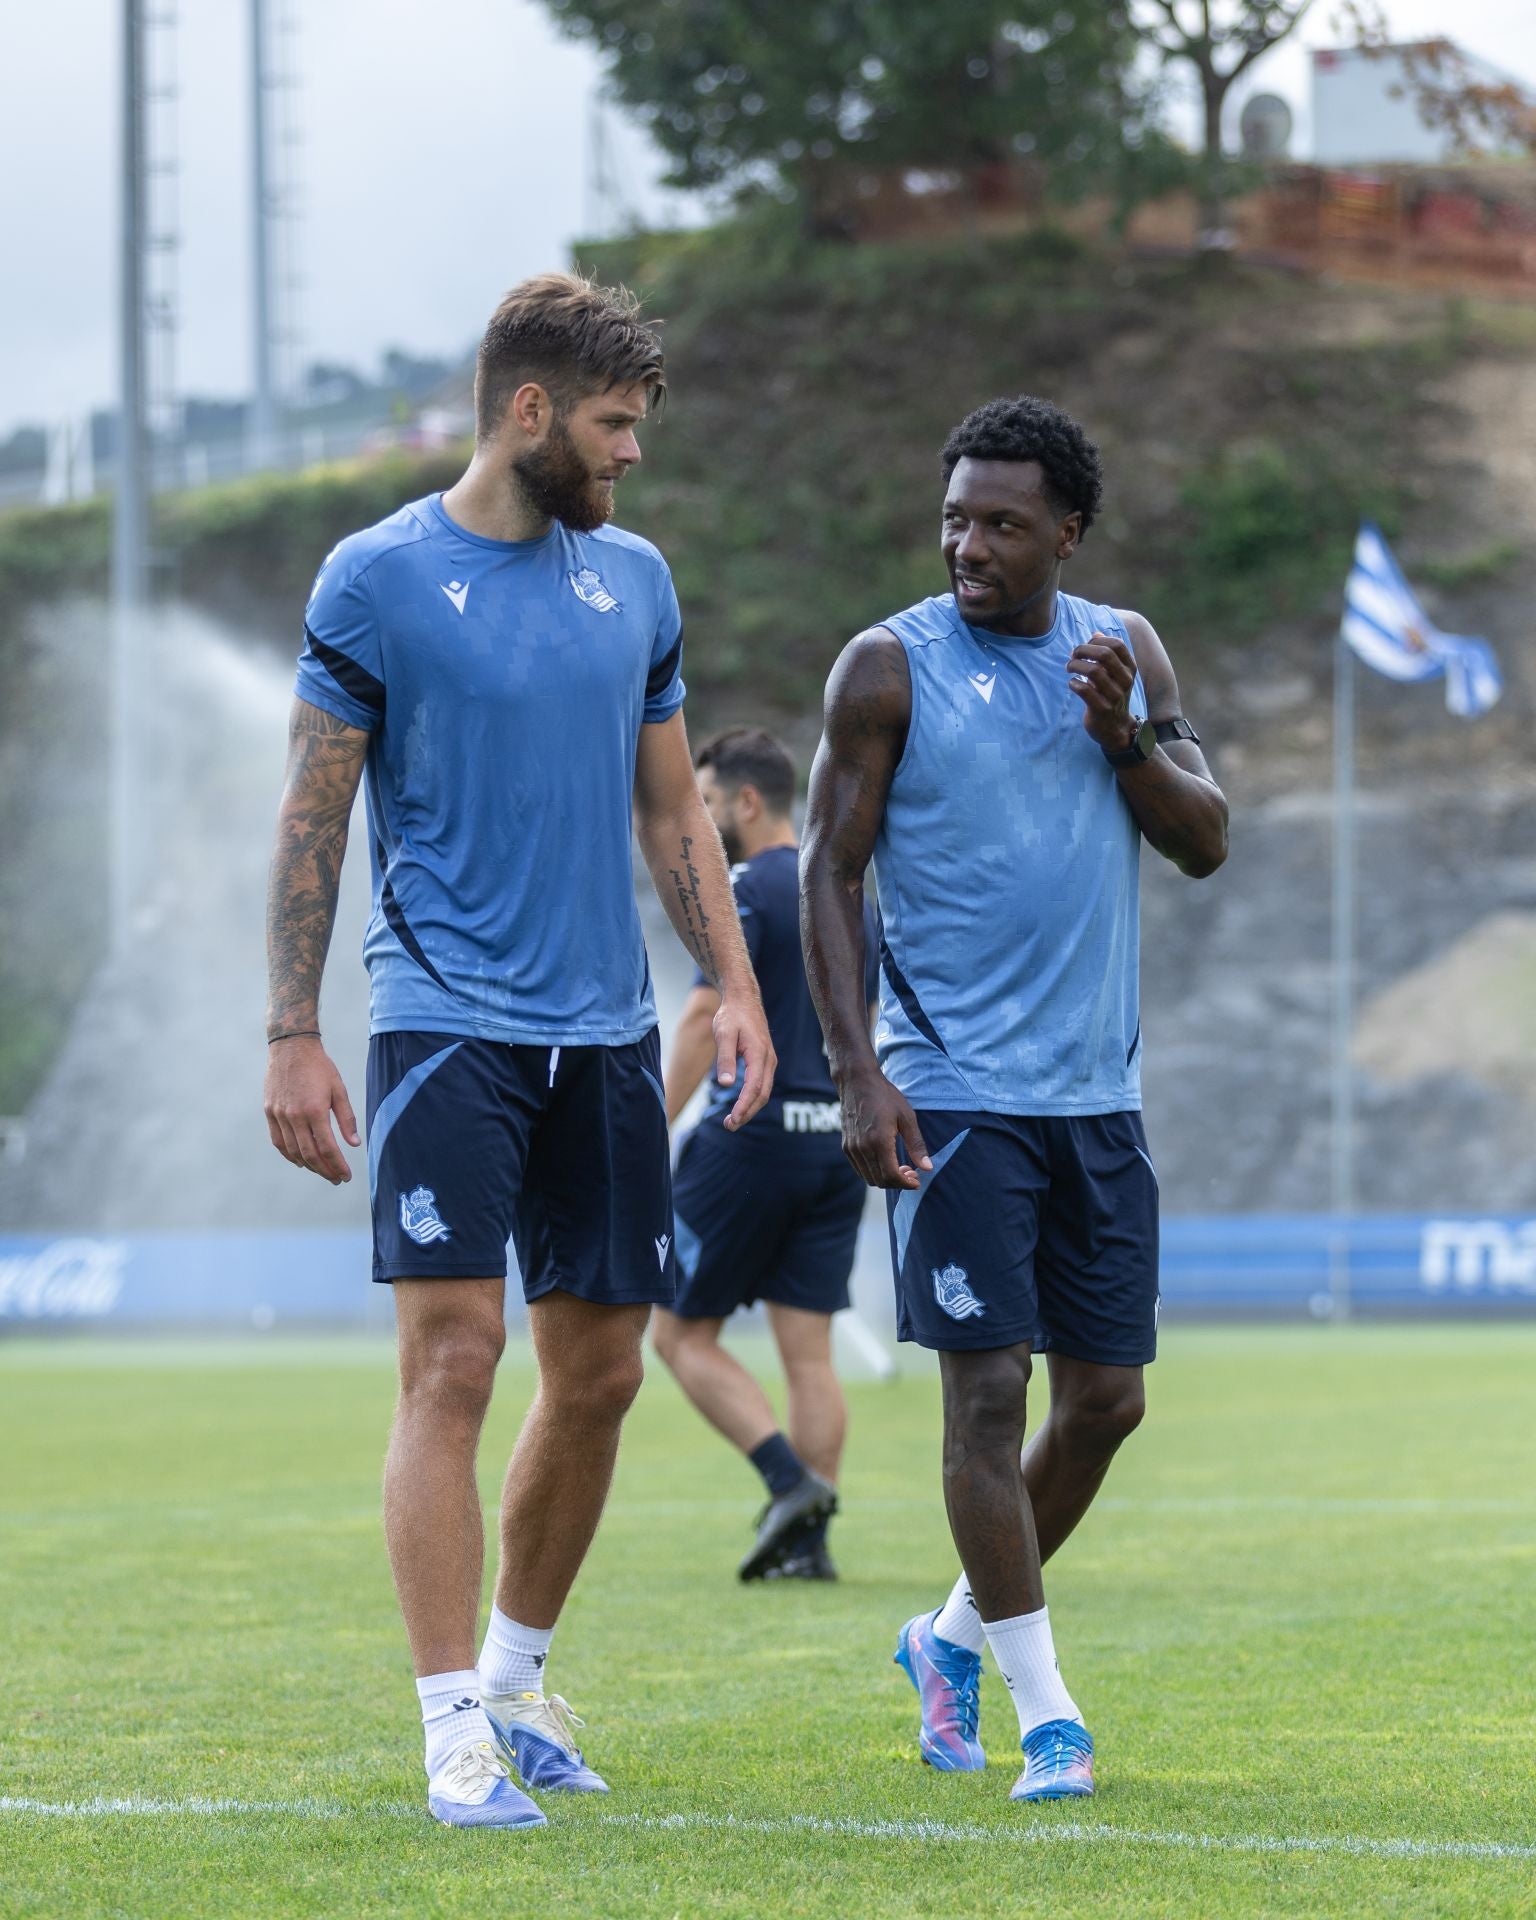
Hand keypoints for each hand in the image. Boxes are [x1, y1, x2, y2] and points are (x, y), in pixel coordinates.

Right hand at [264, 1036, 359, 1183]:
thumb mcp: (339, 1090)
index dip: (337, 1165)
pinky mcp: (270, 1112)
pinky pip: (278, 1141)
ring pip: (293, 1151)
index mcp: (315, 1110)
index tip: (346, 1176)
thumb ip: (347, 1118)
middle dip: (325, 1170)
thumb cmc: (320, 1067)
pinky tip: (301, 1161)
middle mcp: (294, 1116)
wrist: (291, 1047)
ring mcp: (279, 1115)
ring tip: (322, 1171)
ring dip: (309, 1165)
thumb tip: (354, 1144)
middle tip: (336, 1179)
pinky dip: (289, 1155)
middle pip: (309, 1154)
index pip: (327, 1148)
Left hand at [711, 991, 775, 1131]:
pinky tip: (740, 1104)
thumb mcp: (724, 1034)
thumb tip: (726, 1084)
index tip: (732, 1120)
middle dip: (747, 1113)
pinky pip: (762, 1084)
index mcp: (759, 1054)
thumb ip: (725, 1059)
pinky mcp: (765, 1060)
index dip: (744, 1107)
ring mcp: (769, 1060)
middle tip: (730, 1126)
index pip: (754, 1088)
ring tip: (733, 1120)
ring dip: (750, 1107)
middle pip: (762, 1094)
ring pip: (764, 1091)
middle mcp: (768, 1059)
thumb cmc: (732, 1015)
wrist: (743, 999)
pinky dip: (752, 1098)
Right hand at [838, 1069, 932, 1190]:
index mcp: (879, 1141)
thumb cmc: (885, 1096)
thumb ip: (916, 1145)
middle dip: (898, 1182)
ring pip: (869, 1178)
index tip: (917, 1181)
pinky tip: (885, 1160)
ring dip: (886, 1178)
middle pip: (880, 1181)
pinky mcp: (846, 1146)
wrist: (857, 1081)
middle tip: (911, 1173)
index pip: (891, 1176)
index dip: (906, 1184)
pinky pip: (860, 1169)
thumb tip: (928, 1168)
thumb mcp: (907, 1117)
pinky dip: (874, 1171)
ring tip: (900, 1167)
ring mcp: (852, 1148)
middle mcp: (862, 1148)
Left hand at [1066, 631, 1138, 750]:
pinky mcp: (1102, 709)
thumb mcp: (1114, 675)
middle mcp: (1125, 681)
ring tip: (1069, 668)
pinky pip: (1084, 690)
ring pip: (1093, 671)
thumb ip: (1107, 654)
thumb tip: (1096, 633)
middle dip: (1083, 650)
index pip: (1117, 645)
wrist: (1115, 729)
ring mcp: (1114, 696)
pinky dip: (1074, 683)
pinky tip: (1072, 684)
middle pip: (1104, 655)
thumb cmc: (1110, 696)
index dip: (1097, 641)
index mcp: (1129, 669)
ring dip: (1075, 666)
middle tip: (1072, 656)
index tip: (1085, 646)